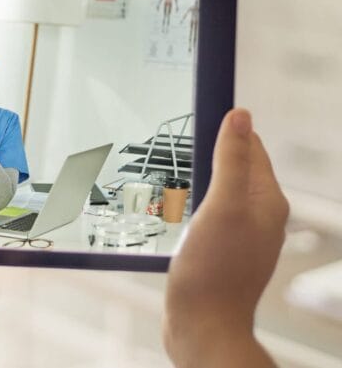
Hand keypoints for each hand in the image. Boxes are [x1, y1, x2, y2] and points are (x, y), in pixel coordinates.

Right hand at [164, 109, 288, 366]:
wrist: (202, 325)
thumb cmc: (213, 269)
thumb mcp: (222, 206)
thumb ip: (231, 159)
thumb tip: (241, 114)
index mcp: (266, 200)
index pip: (252, 147)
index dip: (227, 128)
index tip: (196, 114)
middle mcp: (258, 215)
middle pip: (235, 168)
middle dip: (209, 153)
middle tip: (177, 145)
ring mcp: (240, 235)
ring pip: (220, 191)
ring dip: (198, 179)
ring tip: (171, 174)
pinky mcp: (221, 251)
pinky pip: (208, 214)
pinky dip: (192, 204)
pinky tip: (173, 208)